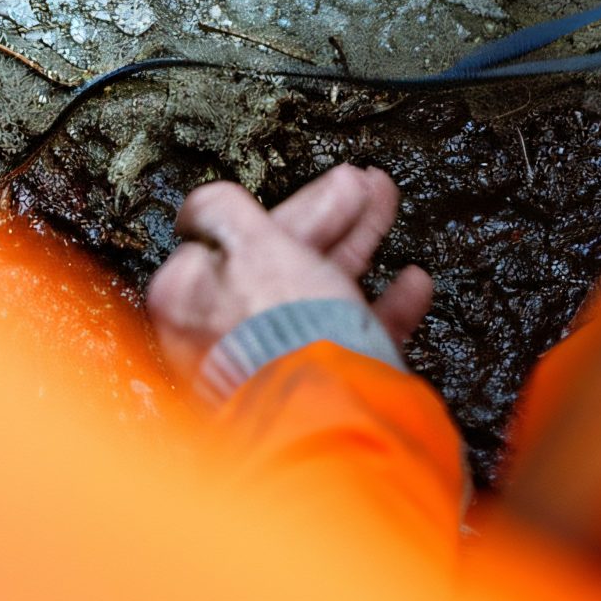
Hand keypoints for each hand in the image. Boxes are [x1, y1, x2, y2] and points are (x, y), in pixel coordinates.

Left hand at [145, 164, 433, 380]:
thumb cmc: (281, 335)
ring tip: (385, 206)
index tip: (321, 184)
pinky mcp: (314, 384)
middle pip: (278, 258)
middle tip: (362, 185)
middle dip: (328, 215)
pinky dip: (380, 307)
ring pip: (316, 289)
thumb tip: (201, 204)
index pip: (232, 233)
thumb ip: (226, 214)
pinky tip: (410, 285)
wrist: (331, 417)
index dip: (287, 204)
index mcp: (189, 298)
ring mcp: (269, 360)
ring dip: (356, 244)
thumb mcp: (254, 248)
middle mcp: (221, 333)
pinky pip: (346, 334)